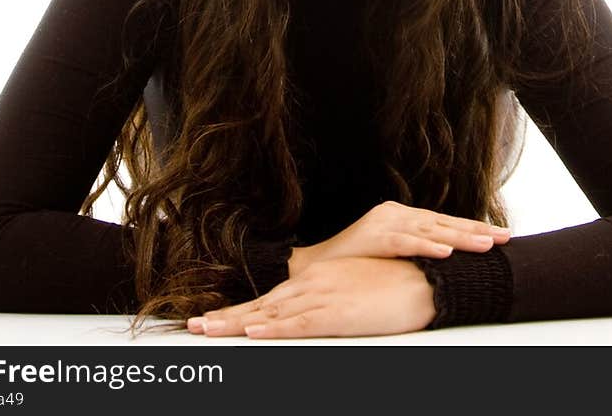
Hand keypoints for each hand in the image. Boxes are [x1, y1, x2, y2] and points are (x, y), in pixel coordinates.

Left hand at [187, 256, 435, 338]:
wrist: (417, 280)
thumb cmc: (386, 286)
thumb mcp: (347, 290)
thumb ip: (323, 301)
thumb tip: (302, 315)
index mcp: (312, 280)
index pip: (266, 300)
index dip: (236, 313)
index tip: (209, 321)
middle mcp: (311, 286)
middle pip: (260, 307)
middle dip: (225, 319)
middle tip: (194, 327)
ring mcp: (321, 299)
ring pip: (271, 315)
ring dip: (237, 324)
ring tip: (209, 330)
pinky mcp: (335, 313)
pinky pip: (299, 324)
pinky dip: (274, 329)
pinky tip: (255, 331)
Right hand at [288, 199, 509, 275]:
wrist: (317, 269)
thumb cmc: (356, 264)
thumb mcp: (391, 255)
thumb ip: (414, 251)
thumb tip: (446, 262)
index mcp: (403, 217)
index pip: (444, 222)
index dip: (472, 228)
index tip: (499, 235)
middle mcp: (397, 214)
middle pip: (444, 222)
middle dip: (476, 230)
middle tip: (504, 238)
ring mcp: (386, 222)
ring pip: (431, 230)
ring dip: (460, 237)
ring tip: (485, 245)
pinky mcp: (375, 236)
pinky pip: (406, 242)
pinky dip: (427, 246)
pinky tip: (446, 251)